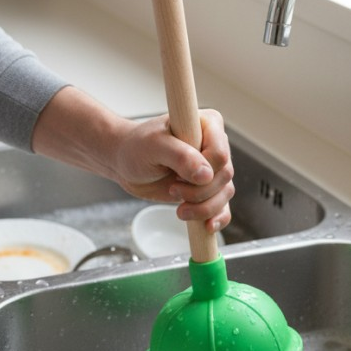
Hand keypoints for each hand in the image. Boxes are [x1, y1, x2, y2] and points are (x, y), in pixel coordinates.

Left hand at [31, 88, 233, 234]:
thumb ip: (180, 157)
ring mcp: (212, 168)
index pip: (220, 153)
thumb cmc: (137, 147)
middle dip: (199, 192)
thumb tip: (205, 175)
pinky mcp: (207, 188)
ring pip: (224, 193)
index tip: (178, 174)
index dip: (203, 169)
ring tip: (180, 210)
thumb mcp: (154, 146)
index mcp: (208, 124)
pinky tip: (207, 226)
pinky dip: (217, 218)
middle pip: (224, 176)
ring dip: (203, 207)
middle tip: (172, 189)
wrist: (126, 162)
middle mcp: (214, 145)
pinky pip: (223, 206)